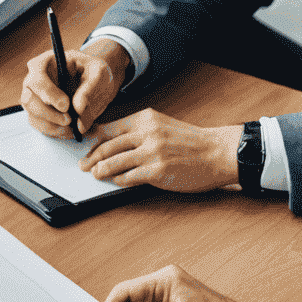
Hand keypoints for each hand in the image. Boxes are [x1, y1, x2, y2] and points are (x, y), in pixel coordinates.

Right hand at [21, 36, 127, 137]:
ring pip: (34, 116)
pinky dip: (56, 132)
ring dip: (53, 126)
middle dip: (49, 114)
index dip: (49, 94)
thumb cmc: (92, 71)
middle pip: (29, 100)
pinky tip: (70, 130)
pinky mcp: (39, 114)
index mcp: (44, 63)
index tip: (66, 106)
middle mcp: (33, 81)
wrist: (94, 83)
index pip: (36, 79)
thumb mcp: (98, 71)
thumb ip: (90, 87)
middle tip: (69, 120)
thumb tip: (78, 108)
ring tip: (73, 127)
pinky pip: (41, 127)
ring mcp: (34, 99)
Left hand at [77, 110, 242, 191]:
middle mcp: (147, 133)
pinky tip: (115, 181)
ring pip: (114, 162)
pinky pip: (128, 177)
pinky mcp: (158, 171)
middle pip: (108, 146)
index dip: (93, 140)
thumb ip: (138, 131)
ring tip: (95, 174)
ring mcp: (152, 152)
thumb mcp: (162, 125)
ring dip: (100, 170)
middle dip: (91, 157)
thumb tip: (110, 141)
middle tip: (83, 164)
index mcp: (146, 119)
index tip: (85, 147)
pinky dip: (118, 180)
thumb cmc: (190, 141)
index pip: (109, 128)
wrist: (218, 152)